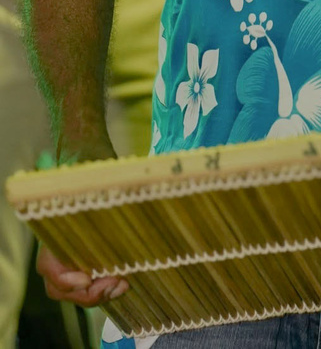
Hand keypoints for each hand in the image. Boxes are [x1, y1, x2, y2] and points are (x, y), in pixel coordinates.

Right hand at [34, 134, 125, 304]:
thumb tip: (138, 185)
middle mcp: (56, 245)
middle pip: (60, 287)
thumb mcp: (97, 172)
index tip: (87, 279)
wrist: (87, 160)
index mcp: (55, 229)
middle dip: (88, 292)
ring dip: (97, 293)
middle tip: (118, 284)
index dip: (66, 279)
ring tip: (123, 284)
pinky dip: (102, 286)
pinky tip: (124, 280)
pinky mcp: (85, 256)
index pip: (49, 266)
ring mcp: (69, 253)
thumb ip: (111, 183)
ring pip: (73, 289)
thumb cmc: (90, 165)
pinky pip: (86, 281)